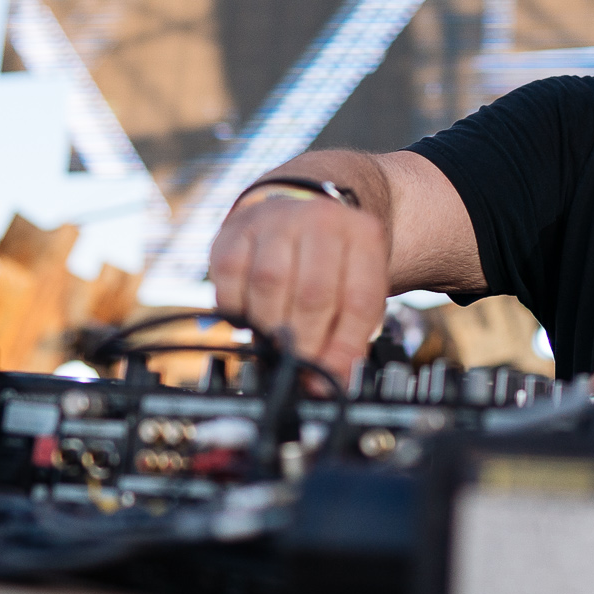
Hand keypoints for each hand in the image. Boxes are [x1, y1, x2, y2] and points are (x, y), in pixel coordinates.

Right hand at [208, 194, 389, 383]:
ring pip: (270, 283)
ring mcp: (275, 220)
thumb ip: (349, 335)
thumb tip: (330, 382)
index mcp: (364, 235)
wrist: (296, 211)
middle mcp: (320, 219)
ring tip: (275, 342)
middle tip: (298, 366)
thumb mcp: (354, 288)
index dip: (343, 347)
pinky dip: (238, 309)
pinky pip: (230, 279)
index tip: (329, 377)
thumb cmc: (329, 262)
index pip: (359, 300)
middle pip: (314, 293)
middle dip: (305, 342)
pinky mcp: (235, 230)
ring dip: (270, 326)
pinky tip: (250, 316)